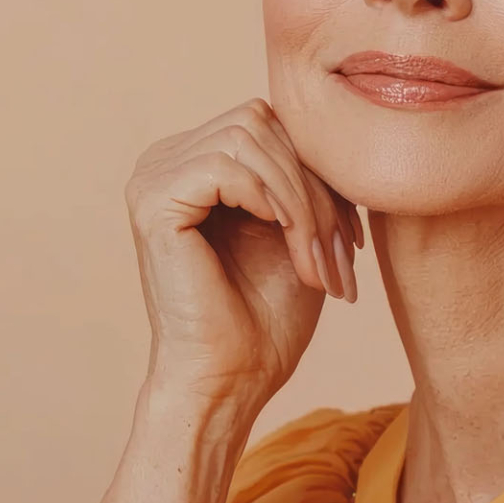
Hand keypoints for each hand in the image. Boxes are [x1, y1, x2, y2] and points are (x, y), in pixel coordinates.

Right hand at [123, 97, 362, 413]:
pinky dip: (273, 199)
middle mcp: (165, 161)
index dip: (318, 169)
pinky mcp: (152, 200)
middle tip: (340, 251)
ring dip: (300, 197)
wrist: (232, 381)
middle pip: (261, 121)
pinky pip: (226, 163)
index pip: (269, 123)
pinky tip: (284, 241)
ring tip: (317, 258)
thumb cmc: (265, 318)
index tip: (351, 235)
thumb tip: (339, 123)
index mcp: (194, 163)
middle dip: (314, 184)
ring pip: (250, 137)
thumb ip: (303, 172)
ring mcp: (152, 177)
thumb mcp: (299, 228)